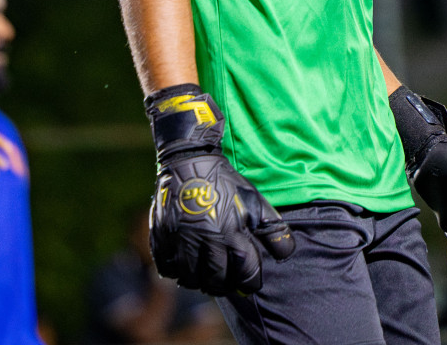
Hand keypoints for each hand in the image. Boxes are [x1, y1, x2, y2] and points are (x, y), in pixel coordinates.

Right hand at [145, 86, 294, 295]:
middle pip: (216, 282)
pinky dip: (177, 272)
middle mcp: (206, 240)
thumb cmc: (225, 183)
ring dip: (200, 282)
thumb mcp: (256, 202)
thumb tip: (284, 257)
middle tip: (227, 280)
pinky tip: (186, 265)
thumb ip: (274, 231)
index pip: (246, 274)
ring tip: (206, 275)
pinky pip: (168, 268)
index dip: (250, 283)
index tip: (249, 281)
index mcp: (232, 233)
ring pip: (190, 279)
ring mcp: (181, 240)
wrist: (189, 160)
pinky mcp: (162, 237)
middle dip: (225, 285)